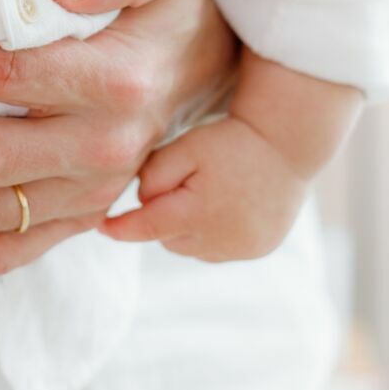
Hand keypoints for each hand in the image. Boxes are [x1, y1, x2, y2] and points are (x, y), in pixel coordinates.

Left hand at [99, 115, 307, 261]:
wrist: (288, 144)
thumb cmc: (232, 140)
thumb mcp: (186, 147)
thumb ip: (155, 175)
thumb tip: (141, 203)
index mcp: (198, 214)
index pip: (147, 226)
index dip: (121, 228)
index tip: (100, 227)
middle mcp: (221, 240)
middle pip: (168, 238)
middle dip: (162, 217)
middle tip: (178, 182)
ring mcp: (243, 249)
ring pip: (191, 247)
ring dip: (185, 228)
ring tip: (203, 191)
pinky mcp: (259, 249)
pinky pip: (218, 250)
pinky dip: (210, 234)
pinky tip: (221, 204)